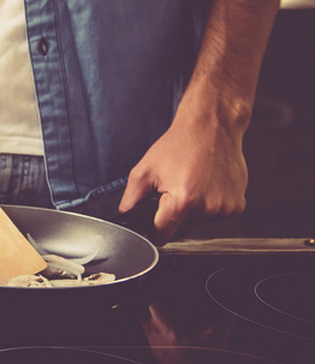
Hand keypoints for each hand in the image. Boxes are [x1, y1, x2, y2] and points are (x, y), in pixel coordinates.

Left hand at [118, 110, 247, 242]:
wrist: (213, 127)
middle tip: (173, 190)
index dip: (153, 231)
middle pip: (181, 229)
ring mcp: (225, 209)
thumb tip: (125, 217)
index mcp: (183, 201)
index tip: (152, 224)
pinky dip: (209, 207)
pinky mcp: (237, 207)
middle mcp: (207, 208)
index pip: (162, 236)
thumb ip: (131, 199)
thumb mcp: (145, 170)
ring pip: (199, 224)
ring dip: (192, 211)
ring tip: (191, 184)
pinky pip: (216, 217)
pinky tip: (206, 186)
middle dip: (173, 215)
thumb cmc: (180, 145)